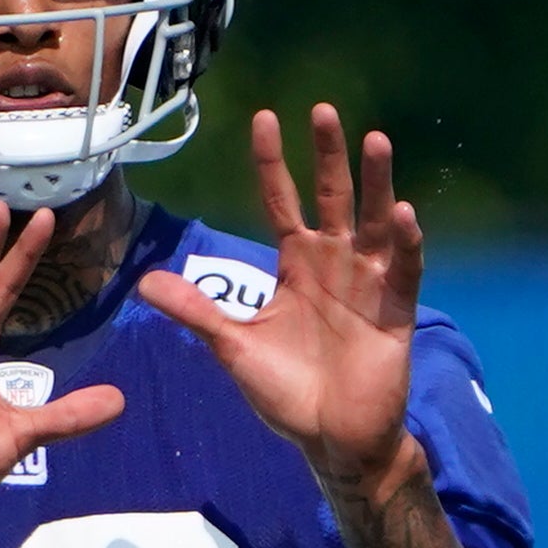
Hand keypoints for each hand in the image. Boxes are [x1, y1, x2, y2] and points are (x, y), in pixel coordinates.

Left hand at [138, 104, 420, 497]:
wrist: (330, 438)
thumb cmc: (286, 392)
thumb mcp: (232, 347)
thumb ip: (196, 311)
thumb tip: (142, 283)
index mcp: (295, 265)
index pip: (281, 201)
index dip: (273, 162)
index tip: (265, 118)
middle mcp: (334, 263)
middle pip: (330, 198)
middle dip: (327, 155)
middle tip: (322, 110)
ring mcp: (368, 284)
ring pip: (374, 222)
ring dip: (375, 183)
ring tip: (374, 140)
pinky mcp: (395, 312)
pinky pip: (404, 270)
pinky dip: (405, 242)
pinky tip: (403, 212)